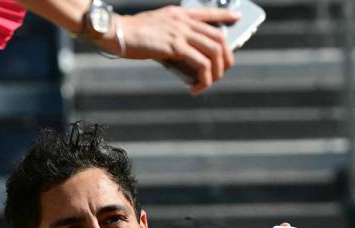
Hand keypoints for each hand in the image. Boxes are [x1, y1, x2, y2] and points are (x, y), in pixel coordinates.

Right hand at [117, 7, 238, 93]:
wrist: (117, 32)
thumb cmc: (130, 35)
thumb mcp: (155, 30)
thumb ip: (171, 37)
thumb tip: (184, 57)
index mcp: (179, 13)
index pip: (207, 12)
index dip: (225, 16)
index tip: (237, 18)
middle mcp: (184, 21)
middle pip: (218, 37)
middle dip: (226, 57)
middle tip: (221, 71)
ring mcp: (181, 32)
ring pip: (214, 51)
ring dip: (216, 71)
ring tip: (208, 83)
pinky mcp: (176, 46)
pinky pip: (201, 63)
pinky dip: (203, 78)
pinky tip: (196, 87)